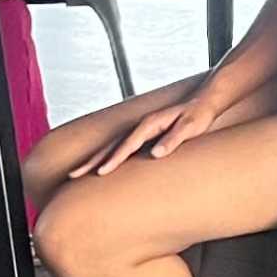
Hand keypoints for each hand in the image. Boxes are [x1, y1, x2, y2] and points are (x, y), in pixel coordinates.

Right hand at [71, 87, 223, 175]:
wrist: (203, 101)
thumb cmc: (198, 116)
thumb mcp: (190, 127)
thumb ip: (173, 139)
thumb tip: (156, 154)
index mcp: (149, 125)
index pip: (127, 146)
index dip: (113, 160)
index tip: (99, 173)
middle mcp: (140, 126)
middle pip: (111, 145)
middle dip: (92, 161)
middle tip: (73, 175)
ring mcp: (140, 130)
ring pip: (112, 146)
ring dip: (95, 159)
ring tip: (78, 173)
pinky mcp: (144, 135)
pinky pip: (120, 147)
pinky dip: (108, 156)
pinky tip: (102, 166)